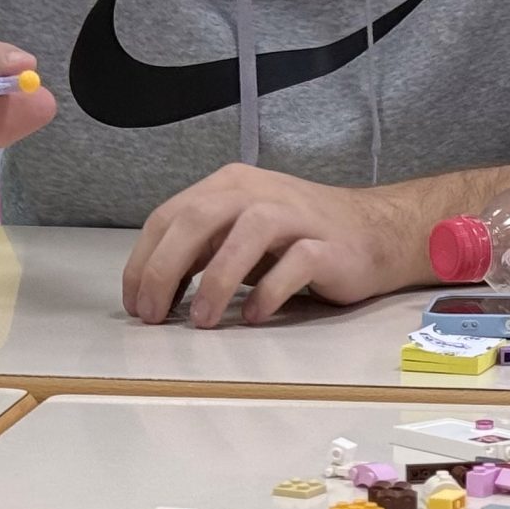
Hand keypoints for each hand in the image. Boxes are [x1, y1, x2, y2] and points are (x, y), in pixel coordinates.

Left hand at [123, 164, 421, 327]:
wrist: (374, 233)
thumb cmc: (300, 239)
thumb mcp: (240, 237)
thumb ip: (203, 251)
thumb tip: (157, 291)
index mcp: (228, 187)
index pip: (169, 216)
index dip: (143, 261)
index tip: (135, 303)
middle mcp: (256, 192)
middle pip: (196, 219)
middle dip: (164, 270)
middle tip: (153, 315)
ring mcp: (293, 216)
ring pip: (244, 236)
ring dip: (216, 282)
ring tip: (202, 321)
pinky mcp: (326, 245)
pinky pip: (294, 264)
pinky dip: (269, 292)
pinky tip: (255, 316)